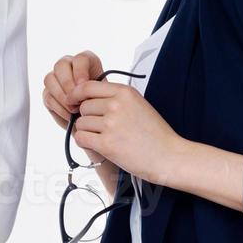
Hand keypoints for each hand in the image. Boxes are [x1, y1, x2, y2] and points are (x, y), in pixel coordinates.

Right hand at [42, 50, 102, 128]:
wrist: (94, 117)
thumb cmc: (101, 102)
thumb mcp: (102, 93)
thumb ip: (93, 88)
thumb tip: (81, 91)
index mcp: (85, 61)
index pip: (79, 59)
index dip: (81, 72)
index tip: (85, 85)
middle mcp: (68, 65)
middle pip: (60, 65)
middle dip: (68, 84)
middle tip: (77, 100)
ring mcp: (55, 78)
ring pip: (50, 79)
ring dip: (62, 96)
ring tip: (74, 109)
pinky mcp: (48, 93)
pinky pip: (48, 96)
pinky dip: (59, 107)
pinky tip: (69, 115)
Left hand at [67, 79, 187, 186]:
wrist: (169, 156)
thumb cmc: (155, 134)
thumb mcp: (138, 105)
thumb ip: (115, 98)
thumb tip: (87, 98)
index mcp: (124, 93)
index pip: (87, 86)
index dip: (76, 94)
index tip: (73, 101)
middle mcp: (116, 105)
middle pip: (83, 106)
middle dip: (87, 117)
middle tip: (102, 128)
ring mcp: (111, 124)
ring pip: (80, 123)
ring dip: (87, 131)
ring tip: (105, 138)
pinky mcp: (107, 144)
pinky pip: (81, 138)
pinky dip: (85, 142)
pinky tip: (98, 145)